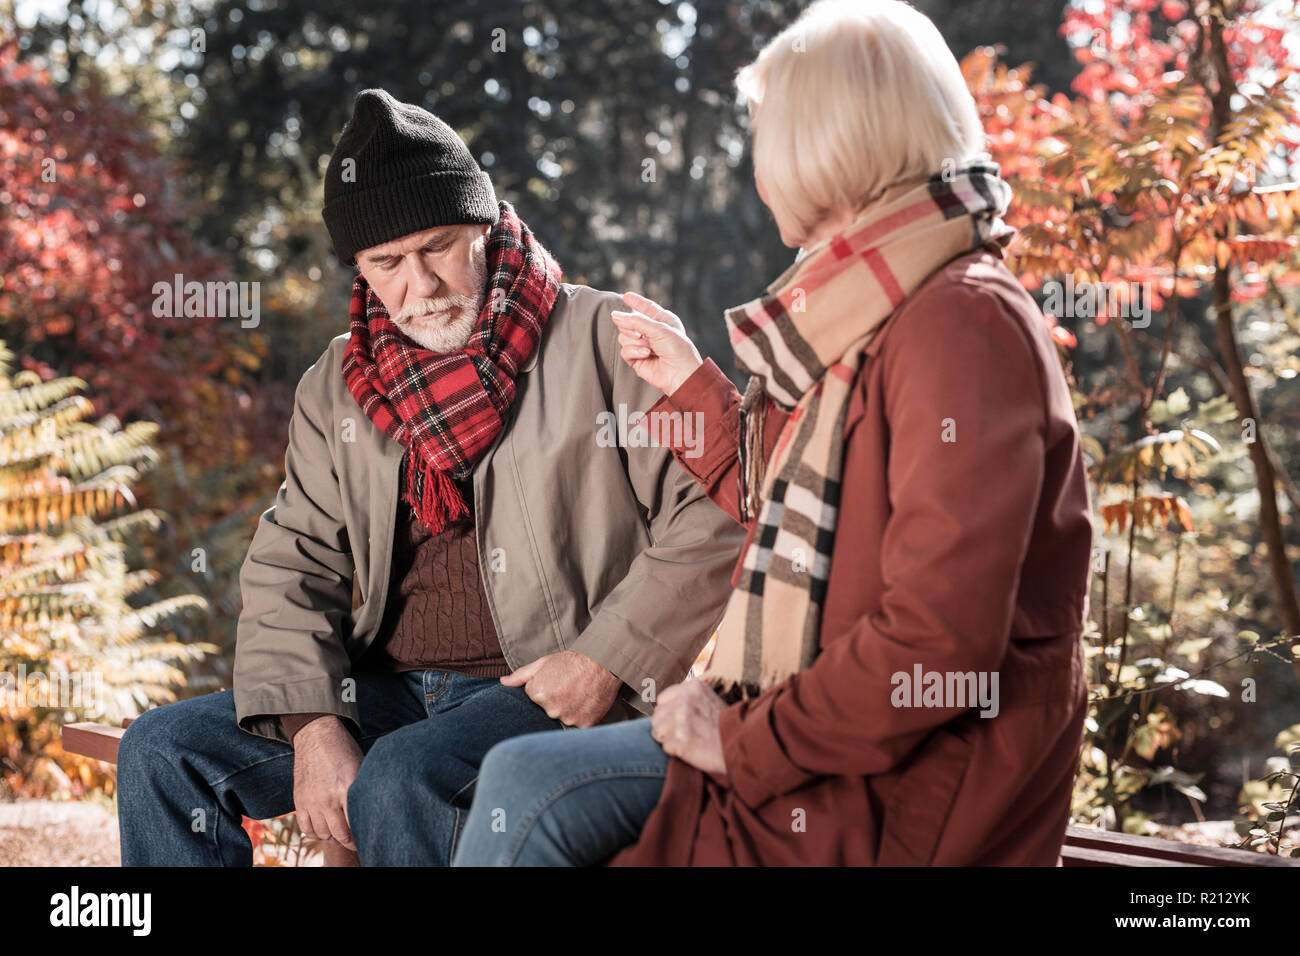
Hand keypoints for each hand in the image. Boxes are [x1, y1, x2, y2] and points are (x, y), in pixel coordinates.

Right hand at [291, 716, 363, 851]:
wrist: (316, 735)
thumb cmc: (344, 750)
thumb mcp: (361, 766)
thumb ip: (364, 790)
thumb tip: (375, 811)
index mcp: (347, 788)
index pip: (357, 824)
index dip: (365, 834)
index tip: (371, 836)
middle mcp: (328, 798)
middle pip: (341, 835)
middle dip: (352, 841)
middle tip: (358, 840)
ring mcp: (312, 801)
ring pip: (323, 834)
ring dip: (333, 836)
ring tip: (341, 831)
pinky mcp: (299, 801)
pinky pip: (306, 829)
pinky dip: (316, 833)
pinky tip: (324, 828)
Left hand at [500, 650, 622, 726]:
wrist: (603, 662)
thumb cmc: (572, 661)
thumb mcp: (543, 663)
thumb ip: (521, 675)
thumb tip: (502, 683)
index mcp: (537, 694)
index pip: (535, 698)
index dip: (546, 688)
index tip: (558, 680)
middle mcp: (551, 709)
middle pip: (548, 709)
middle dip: (556, 700)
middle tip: (570, 687)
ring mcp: (568, 717)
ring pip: (563, 718)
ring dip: (569, 709)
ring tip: (579, 693)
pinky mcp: (585, 723)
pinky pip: (579, 724)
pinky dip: (582, 716)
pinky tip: (586, 702)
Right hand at [610, 291, 703, 396]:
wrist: (681, 373)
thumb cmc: (677, 349)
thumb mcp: (658, 328)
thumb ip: (635, 321)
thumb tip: (614, 315)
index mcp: (661, 320)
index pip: (645, 307)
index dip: (636, 301)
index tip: (626, 296)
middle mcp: (651, 332)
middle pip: (627, 322)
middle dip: (631, 328)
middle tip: (640, 334)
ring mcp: (643, 345)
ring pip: (623, 337)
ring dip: (635, 341)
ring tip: (649, 348)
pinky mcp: (637, 359)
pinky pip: (625, 350)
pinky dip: (634, 351)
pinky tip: (646, 354)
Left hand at [650, 680, 727, 775]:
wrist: (745, 746)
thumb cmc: (726, 727)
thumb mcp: (709, 701)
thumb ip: (687, 699)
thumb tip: (661, 706)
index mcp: (692, 687)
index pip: (662, 700)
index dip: (670, 714)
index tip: (685, 722)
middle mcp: (686, 699)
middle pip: (657, 716)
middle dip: (668, 728)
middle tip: (689, 734)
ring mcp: (683, 718)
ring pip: (658, 732)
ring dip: (671, 740)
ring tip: (691, 741)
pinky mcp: (681, 739)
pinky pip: (666, 747)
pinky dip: (676, 752)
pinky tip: (692, 749)